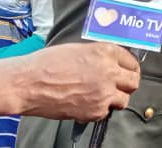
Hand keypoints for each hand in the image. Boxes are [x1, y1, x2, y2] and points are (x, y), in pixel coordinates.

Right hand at [16, 42, 140, 121]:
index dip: (128, 67)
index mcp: (105, 52)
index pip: (131, 61)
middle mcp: (109, 72)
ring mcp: (104, 93)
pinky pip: (106, 112)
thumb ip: (98, 56)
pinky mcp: (95, 111)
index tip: (126, 71)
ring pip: (124, 99)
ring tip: (101, 96)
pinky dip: (98, 109)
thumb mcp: (77, 50)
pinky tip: (85, 103)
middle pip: (133, 82)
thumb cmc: (46, 64)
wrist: (28, 83)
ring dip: (115, 98)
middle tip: (120, 86)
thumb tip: (109, 63)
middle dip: (127, 84)